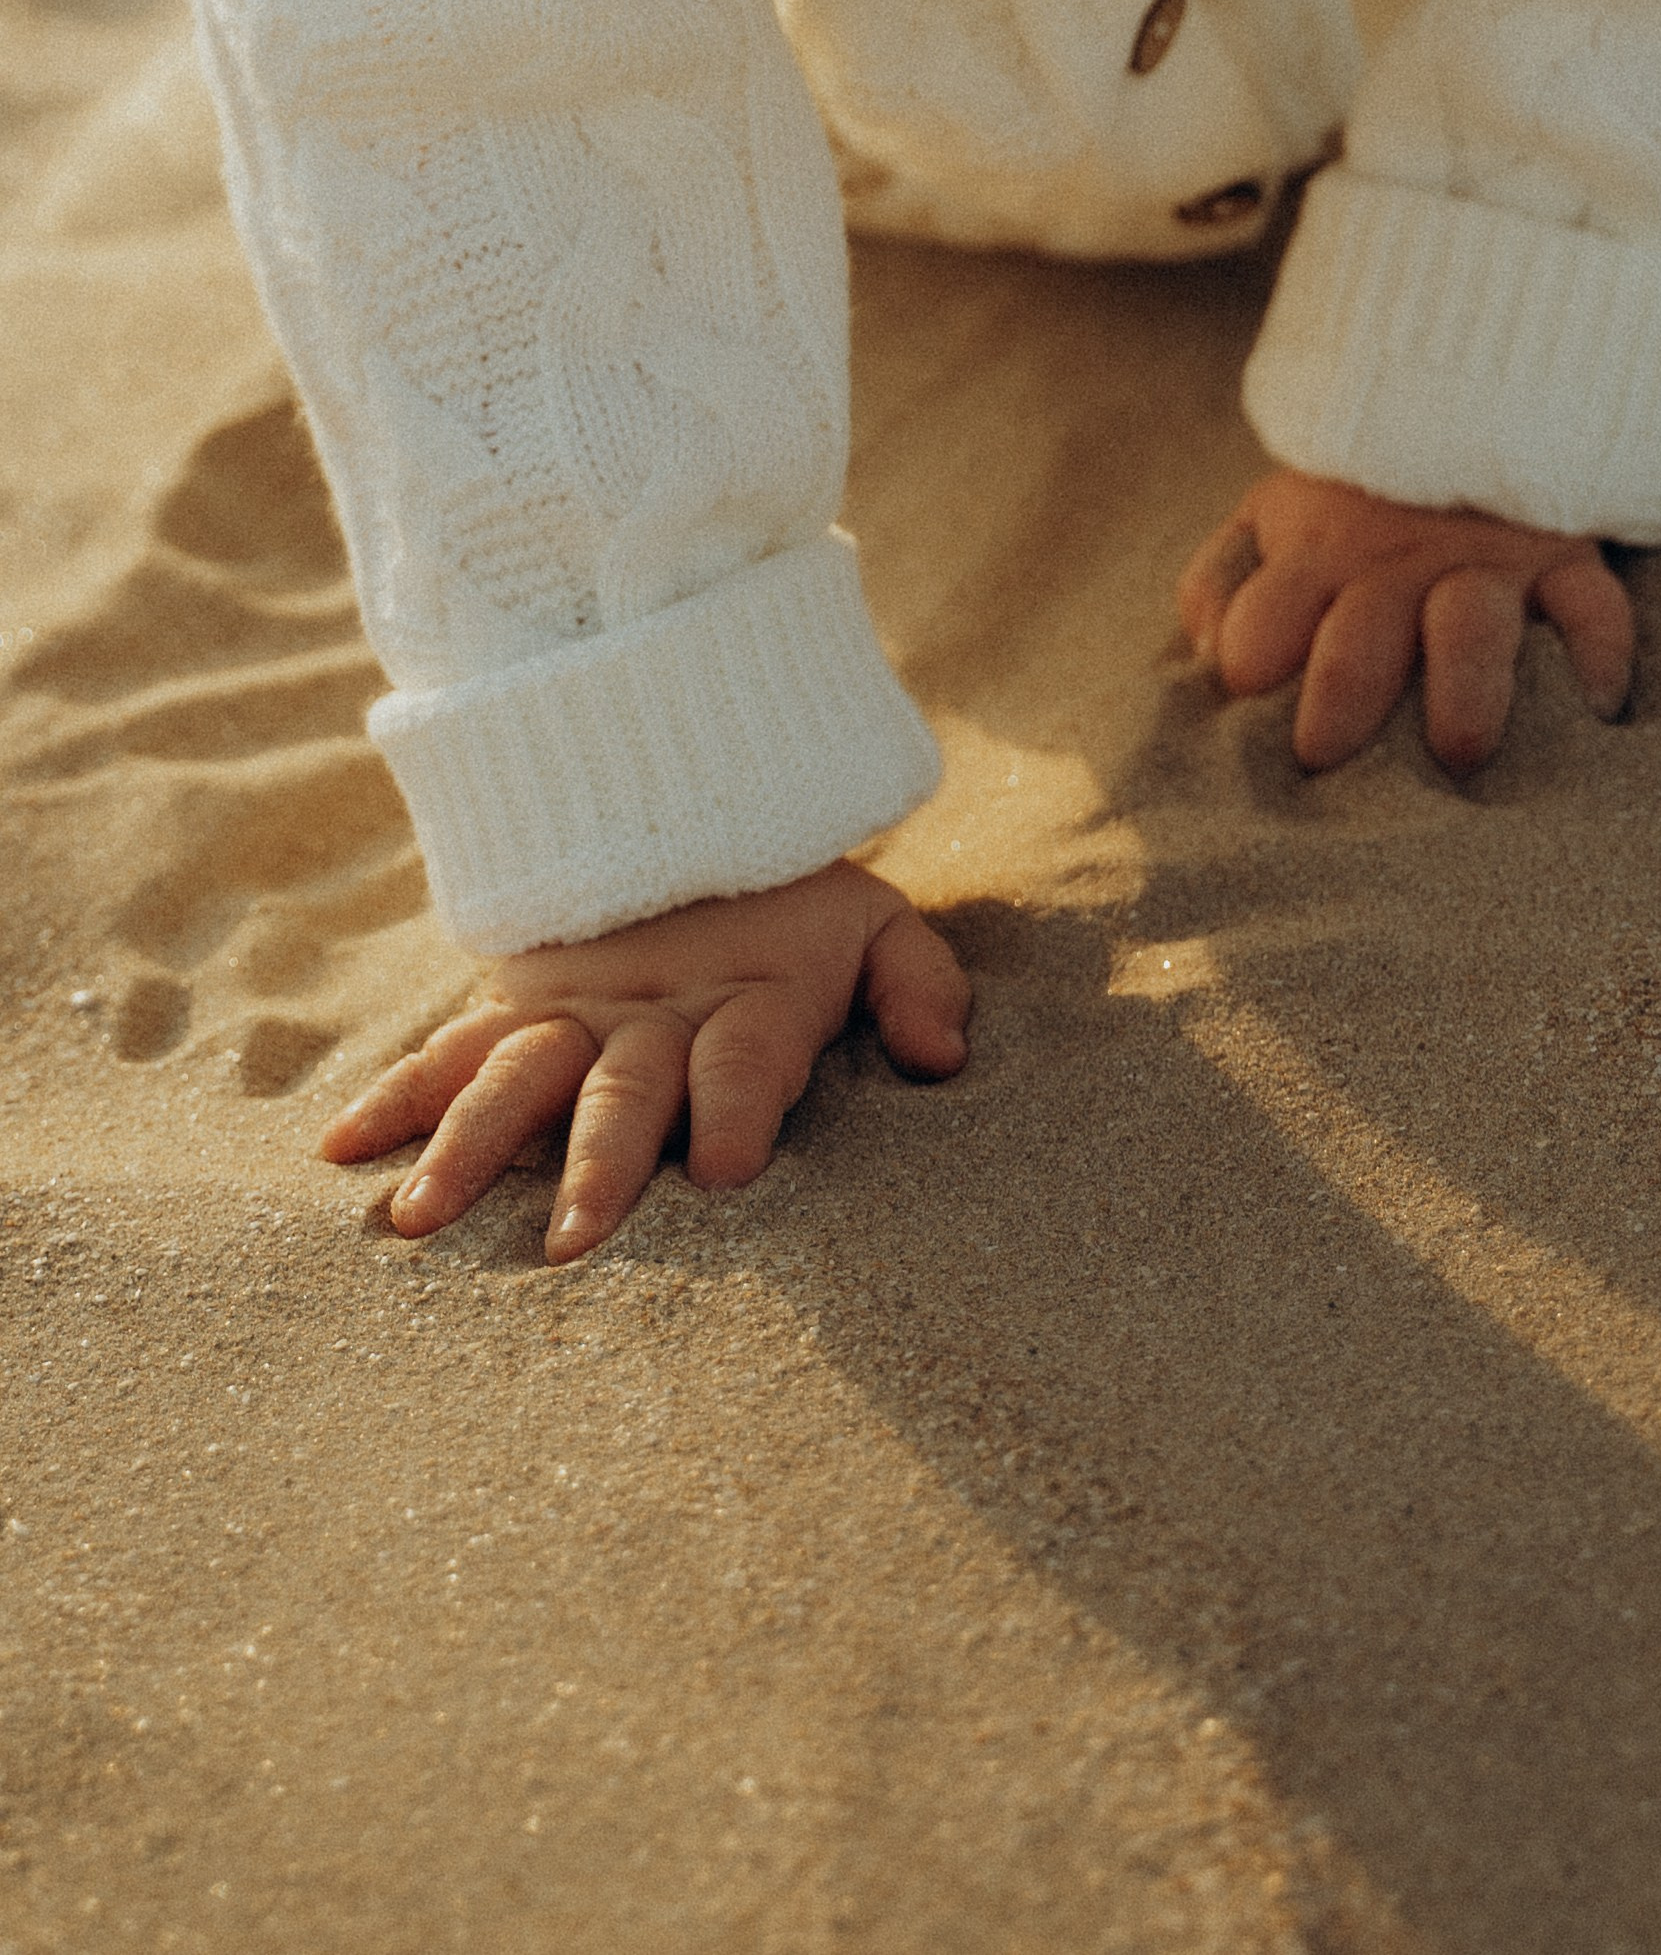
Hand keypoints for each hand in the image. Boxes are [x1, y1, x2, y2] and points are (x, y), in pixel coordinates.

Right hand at [320, 862, 968, 1262]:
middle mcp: (652, 1016)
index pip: (742, 1060)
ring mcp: (575, 1013)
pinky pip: (448, 1052)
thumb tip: (942, 1056)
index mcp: (749, 1004)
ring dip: (467, 1147)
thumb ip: (915, 983)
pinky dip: (394, 1094)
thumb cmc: (796, 902)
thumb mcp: (874, 923)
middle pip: (622, 1090)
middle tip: (571, 1243)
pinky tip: (338, 1148)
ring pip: (514, 1078)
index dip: (737, 1105)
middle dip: (599, 1163)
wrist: (695, 798)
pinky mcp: (516, 1006)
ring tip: (419, 1218)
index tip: (725, 1169)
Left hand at [1178, 470, 1633, 775]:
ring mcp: (1486, 561)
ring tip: (1458, 754)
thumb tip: (1206, 661)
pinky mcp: (1565, 557)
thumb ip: (1222, 585)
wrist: (1468, 397)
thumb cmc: (1351, 500)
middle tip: (1324, 756)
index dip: (1249, 651)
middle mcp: (1397, 563)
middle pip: (1361, 632)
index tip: (1247, 698)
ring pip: (1474, 626)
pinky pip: (1593, 608)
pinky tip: (1594, 713)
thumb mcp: (1270, 520)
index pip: (1267, 611)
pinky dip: (1598, 657)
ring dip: (1464, 690)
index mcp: (1314, 554)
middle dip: (1340, 694)